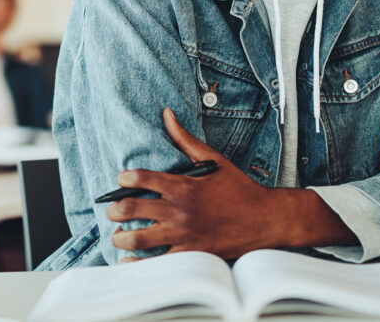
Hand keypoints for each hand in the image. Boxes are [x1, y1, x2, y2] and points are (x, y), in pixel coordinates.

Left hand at [108, 108, 354, 259]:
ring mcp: (184, 235)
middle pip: (130, 209)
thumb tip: (167, 115)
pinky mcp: (191, 255)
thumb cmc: (240, 188)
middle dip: (114, 210)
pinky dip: (138, 264)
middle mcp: (179, 211)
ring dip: (121, 237)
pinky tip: (129, 260)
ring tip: (118, 235)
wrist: (267, 219)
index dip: (123, 179)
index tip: (122, 180)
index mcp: (183, 186)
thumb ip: (185, 139)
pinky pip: (156, 264)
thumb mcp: (213, 160)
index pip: (140, 179)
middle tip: (113, 210)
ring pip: (138, 239)